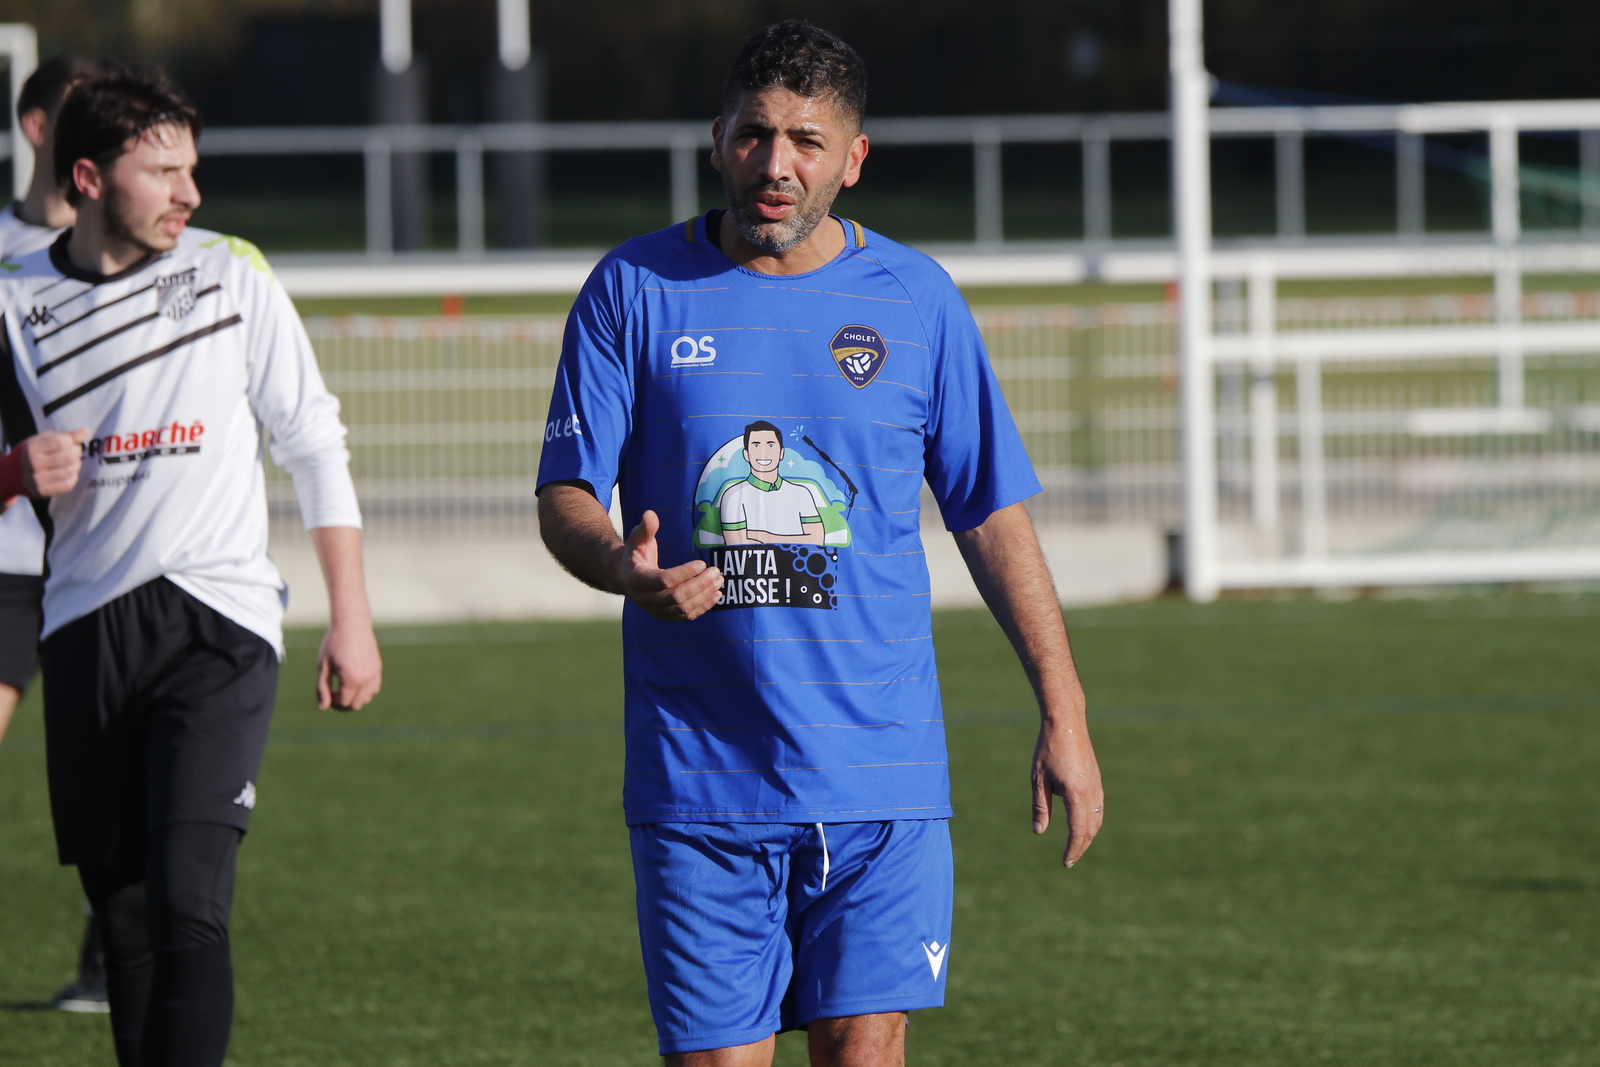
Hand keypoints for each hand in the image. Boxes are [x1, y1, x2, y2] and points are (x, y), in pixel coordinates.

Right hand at [19, 429, 89, 496]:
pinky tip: (70, 473)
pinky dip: (73, 478)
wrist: (12, 474)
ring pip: (70, 472)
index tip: (70, 442)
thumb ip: (64, 435)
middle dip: (77, 453)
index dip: (71, 441)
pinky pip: (67, 485)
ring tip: (73, 462)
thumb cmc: (32, 453)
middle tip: (75, 452)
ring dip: (77, 465)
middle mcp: (33, 465)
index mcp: (32, 448)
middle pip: (68, 457)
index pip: (61, 442)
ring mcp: (37, 480)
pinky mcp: (43, 492)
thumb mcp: (43, 440)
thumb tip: (86, 431)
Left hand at [316, 618, 381, 710]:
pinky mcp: (378, 668)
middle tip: (332, 694)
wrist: (352, 623)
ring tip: (343, 687)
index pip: (343, 703)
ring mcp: (374, 674)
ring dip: (355, 698)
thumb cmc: (334, 643)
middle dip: (343, 704)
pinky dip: (365, 691)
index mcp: (351, 679)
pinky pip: (374, 688)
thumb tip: (322, 708)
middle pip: (356, 705)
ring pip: (367, 698)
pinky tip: (354, 681)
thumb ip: (322, 688)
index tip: (325, 691)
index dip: (332, 702)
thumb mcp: (323, 666)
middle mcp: (366, 679)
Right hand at [612, 509, 723, 620]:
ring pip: (683, 608)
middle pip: (676, 597)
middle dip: (699, 585)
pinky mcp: (664, 615)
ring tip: (719, 581)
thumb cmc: (634, 554)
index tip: (702, 563)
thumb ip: (646, 528)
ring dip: (704, 596)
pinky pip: (686, 616)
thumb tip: (650, 514)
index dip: (684, 573)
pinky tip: (716, 595)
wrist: (623, 576)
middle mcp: (644, 598)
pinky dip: (703, 607)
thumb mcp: (637, 539)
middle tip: (716, 571)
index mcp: (637, 578)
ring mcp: (655, 610)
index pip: (663, 580)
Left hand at [1032, 719, 1103, 867]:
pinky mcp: (1097, 780)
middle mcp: (1091, 793)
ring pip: (1097, 819)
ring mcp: (1097, 786)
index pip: (1077, 831)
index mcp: (1076, 795)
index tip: (1065, 863)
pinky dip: (1092, 822)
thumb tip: (1038, 832)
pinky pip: (1099, 808)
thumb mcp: (1038, 780)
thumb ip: (1040, 807)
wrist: (1067, 722)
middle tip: (1069, 861)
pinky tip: (1083, 825)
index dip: (1072, 849)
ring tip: (1076, 847)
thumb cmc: (1048, 749)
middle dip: (1080, 847)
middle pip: (1090, 829)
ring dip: (1087, 836)